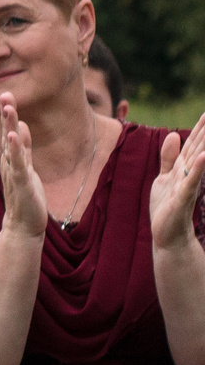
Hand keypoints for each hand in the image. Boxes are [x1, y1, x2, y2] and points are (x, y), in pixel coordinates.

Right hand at [0, 95, 49, 236]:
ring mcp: (13, 170)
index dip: (5, 113)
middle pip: (5, 132)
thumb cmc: (24, 196)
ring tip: (7, 107)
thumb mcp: (25, 167)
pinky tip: (13, 135)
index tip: (4, 94)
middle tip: (4, 93)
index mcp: (10, 157)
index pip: (6, 130)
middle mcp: (8, 161)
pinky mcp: (20, 181)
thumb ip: (23, 147)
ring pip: (10, 144)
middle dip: (5, 113)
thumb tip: (20, 125)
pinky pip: (17, 162)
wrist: (22, 224)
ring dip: (7, 125)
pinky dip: (15, 148)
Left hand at [152, 120, 204, 254]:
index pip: (192, 145)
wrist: (168, 235)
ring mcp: (186, 185)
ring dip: (204, 145)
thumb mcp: (164, 177)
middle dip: (204, 132)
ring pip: (196, 161)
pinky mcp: (181, 198)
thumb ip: (167, 157)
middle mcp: (187, 175)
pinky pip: (189, 181)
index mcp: (181, 168)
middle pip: (197, 149)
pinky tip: (202, 156)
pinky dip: (196, 169)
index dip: (199, 129)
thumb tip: (172, 135)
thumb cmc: (166, 207)